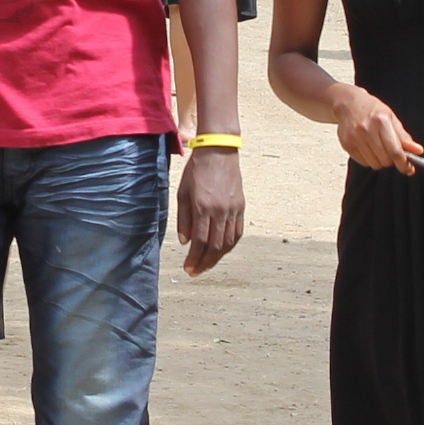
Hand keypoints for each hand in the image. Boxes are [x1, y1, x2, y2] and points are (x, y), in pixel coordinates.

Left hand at [174, 145, 244, 275]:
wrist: (219, 152)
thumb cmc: (196, 171)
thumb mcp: (183, 193)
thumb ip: (183, 219)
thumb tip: (185, 242)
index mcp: (203, 207)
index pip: (200, 241)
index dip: (194, 258)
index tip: (188, 269)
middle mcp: (220, 211)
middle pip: (215, 246)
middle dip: (205, 262)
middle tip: (196, 272)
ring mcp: (232, 209)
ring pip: (228, 242)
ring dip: (217, 257)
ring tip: (207, 264)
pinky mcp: (240, 207)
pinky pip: (237, 232)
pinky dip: (230, 245)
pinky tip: (221, 251)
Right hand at [330, 87, 420, 173]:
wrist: (348, 104)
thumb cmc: (372, 110)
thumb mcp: (391, 118)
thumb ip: (404, 137)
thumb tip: (418, 150)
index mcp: (381, 122)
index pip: (395, 151)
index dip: (404, 164)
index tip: (408, 169)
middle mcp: (367, 130)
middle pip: (385, 160)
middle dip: (392, 161)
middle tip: (392, 153)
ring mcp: (355, 138)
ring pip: (374, 164)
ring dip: (381, 161)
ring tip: (379, 149)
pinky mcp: (347, 145)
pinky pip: (364, 163)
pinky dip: (370, 160)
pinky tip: (369, 149)